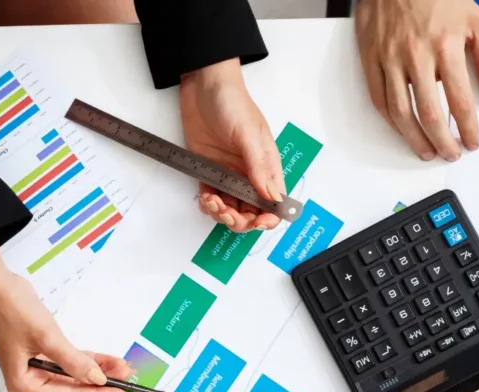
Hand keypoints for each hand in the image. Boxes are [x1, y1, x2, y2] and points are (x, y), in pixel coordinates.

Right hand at [0, 238, 130, 391]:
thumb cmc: (13, 310)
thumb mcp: (47, 337)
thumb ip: (74, 361)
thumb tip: (98, 379)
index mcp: (24, 384)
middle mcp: (29, 380)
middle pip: (73, 387)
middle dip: (101, 382)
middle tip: (129, 377)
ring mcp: (35, 366)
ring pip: (74, 374)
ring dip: (98, 370)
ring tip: (123, 367)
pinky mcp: (41, 352)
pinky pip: (69, 361)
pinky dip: (87, 359)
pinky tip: (107, 359)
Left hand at [178, 58, 283, 232]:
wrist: (203, 83)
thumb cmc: (232, 101)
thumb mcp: (248, 133)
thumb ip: (258, 166)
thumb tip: (272, 196)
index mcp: (266, 166)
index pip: (274, 202)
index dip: (268, 218)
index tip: (255, 222)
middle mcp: (249, 173)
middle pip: (250, 211)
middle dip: (240, 220)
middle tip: (227, 213)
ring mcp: (228, 173)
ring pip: (230, 208)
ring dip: (222, 214)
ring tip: (212, 203)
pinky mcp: (208, 170)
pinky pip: (211, 197)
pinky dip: (208, 205)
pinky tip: (205, 200)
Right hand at [355, 0, 478, 161]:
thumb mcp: (476, 20)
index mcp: (445, 46)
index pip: (459, 99)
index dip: (467, 127)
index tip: (472, 141)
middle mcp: (416, 55)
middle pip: (429, 113)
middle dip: (442, 141)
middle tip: (450, 153)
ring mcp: (390, 59)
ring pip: (400, 112)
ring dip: (415, 139)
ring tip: (426, 151)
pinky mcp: (371, 59)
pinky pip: (379, 99)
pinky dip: (391, 121)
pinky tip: (402, 130)